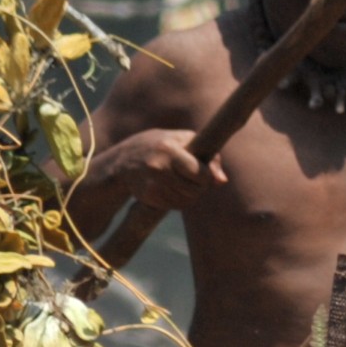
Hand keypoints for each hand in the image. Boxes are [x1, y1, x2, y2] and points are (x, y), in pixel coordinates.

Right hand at [98, 127, 222, 211]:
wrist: (124, 160)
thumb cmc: (162, 145)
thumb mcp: (184, 140)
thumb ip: (209, 157)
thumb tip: (222, 181)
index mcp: (168, 149)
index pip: (201, 174)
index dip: (206, 175)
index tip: (201, 170)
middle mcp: (158, 167)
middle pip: (196, 190)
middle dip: (199, 186)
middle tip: (190, 177)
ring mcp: (151, 183)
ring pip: (187, 200)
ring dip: (189, 194)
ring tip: (179, 181)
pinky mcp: (148, 196)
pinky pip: (176, 206)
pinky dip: (178, 199)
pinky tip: (170, 188)